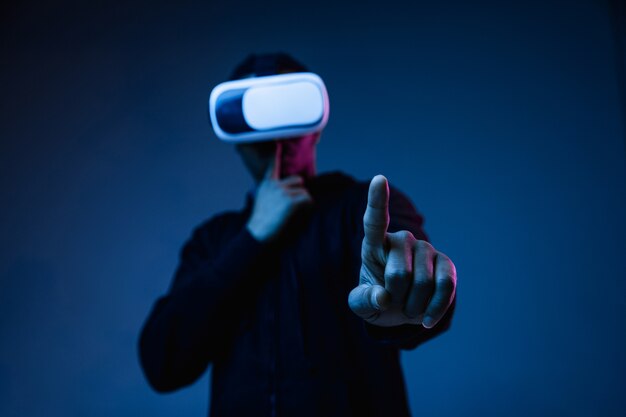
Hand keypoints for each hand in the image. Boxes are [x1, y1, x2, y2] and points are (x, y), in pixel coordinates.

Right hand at [246, 142, 312, 241]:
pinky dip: (307, 208)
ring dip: (303, 203)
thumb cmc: (262, 220)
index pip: (273, 164)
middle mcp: (274, 184)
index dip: (275, 152)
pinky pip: (308, 200)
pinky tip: (297, 215)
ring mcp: (282, 191)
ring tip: (292, 214)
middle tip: (292, 206)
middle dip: (299, 192)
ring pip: (304, 192)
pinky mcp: (291, 200)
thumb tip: (289, 186)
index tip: (277, 141)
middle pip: (298, 180)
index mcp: (267, 183)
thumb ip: (273, 189)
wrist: (259, 233)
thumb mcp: (263, 199)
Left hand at [348, 175, 456, 327]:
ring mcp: (425, 249)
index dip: (377, 200)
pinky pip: (446, 286)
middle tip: (394, 303)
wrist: (402, 308)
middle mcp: (401, 240)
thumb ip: (364, 301)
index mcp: (374, 244)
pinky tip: (426, 319)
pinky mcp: (446, 263)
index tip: (379, 179)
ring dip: (414, 306)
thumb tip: (383, 297)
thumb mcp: (362, 305)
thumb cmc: (377, 299)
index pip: (375, 220)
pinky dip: (436, 308)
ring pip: (423, 283)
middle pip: (398, 274)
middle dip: (395, 299)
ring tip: (408, 308)